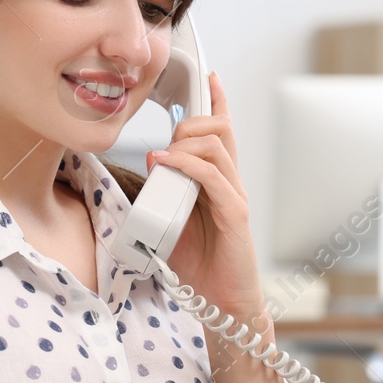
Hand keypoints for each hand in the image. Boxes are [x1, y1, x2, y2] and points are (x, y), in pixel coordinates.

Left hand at [145, 71, 264, 319]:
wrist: (222, 305)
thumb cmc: (199, 266)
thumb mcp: (171, 222)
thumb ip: (162, 195)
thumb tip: (146, 169)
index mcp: (217, 182)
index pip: (223, 132)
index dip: (219, 101)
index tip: (211, 77)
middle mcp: (230, 183)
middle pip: (220, 129)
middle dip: (191, 122)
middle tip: (167, 137)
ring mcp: (235, 197)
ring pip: (217, 146)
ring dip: (185, 142)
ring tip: (162, 156)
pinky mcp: (235, 216)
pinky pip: (214, 178)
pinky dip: (188, 165)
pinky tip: (166, 165)